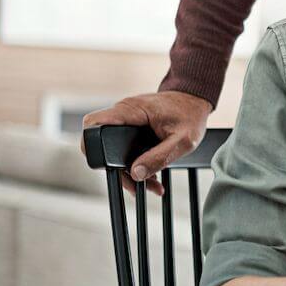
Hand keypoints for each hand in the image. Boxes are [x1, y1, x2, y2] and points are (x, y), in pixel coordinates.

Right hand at [81, 91, 211, 196]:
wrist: (195, 100)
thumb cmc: (190, 114)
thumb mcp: (182, 141)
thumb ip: (160, 157)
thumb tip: (136, 174)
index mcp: (132, 110)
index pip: (95, 122)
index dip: (90, 143)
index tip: (106, 167)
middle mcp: (125, 112)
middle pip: (103, 143)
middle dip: (118, 170)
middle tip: (138, 185)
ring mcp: (127, 119)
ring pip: (114, 149)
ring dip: (129, 170)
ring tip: (152, 184)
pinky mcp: (132, 125)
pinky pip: (124, 146)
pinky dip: (135, 162)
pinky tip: (150, 174)